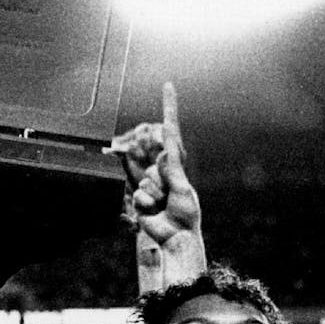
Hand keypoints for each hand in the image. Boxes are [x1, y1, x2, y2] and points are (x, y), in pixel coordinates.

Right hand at [124, 82, 199, 247]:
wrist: (175, 237)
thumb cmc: (185, 213)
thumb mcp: (182, 189)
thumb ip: (171, 170)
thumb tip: (165, 152)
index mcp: (176, 165)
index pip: (171, 132)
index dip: (169, 109)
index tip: (168, 86)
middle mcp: (162, 170)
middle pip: (154, 163)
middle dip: (160, 181)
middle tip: (170, 197)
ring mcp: (150, 183)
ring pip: (145, 180)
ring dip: (154, 194)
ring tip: (163, 206)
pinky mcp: (139, 197)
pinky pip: (138, 194)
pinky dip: (146, 203)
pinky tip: (153, 212)